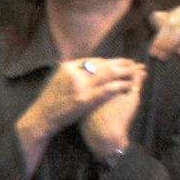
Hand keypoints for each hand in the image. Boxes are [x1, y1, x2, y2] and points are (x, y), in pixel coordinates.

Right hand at [18, 57, 142, 148]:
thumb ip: (71, 72)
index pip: (93, 61)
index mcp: (67, 67)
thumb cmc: (49, 102)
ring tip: (137, 70)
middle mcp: (75, 74)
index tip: (119, 62)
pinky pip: (108, 89)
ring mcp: (80, 87)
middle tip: (133, 62)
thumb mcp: (57, 81)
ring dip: (125, 71)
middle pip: (103, 65)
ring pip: (109, 74)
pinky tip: (130, 84)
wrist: (41, 118)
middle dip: (121, 63)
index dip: (108, 61)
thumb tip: (85, 66)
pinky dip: (121, 85)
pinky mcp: (85, 99)